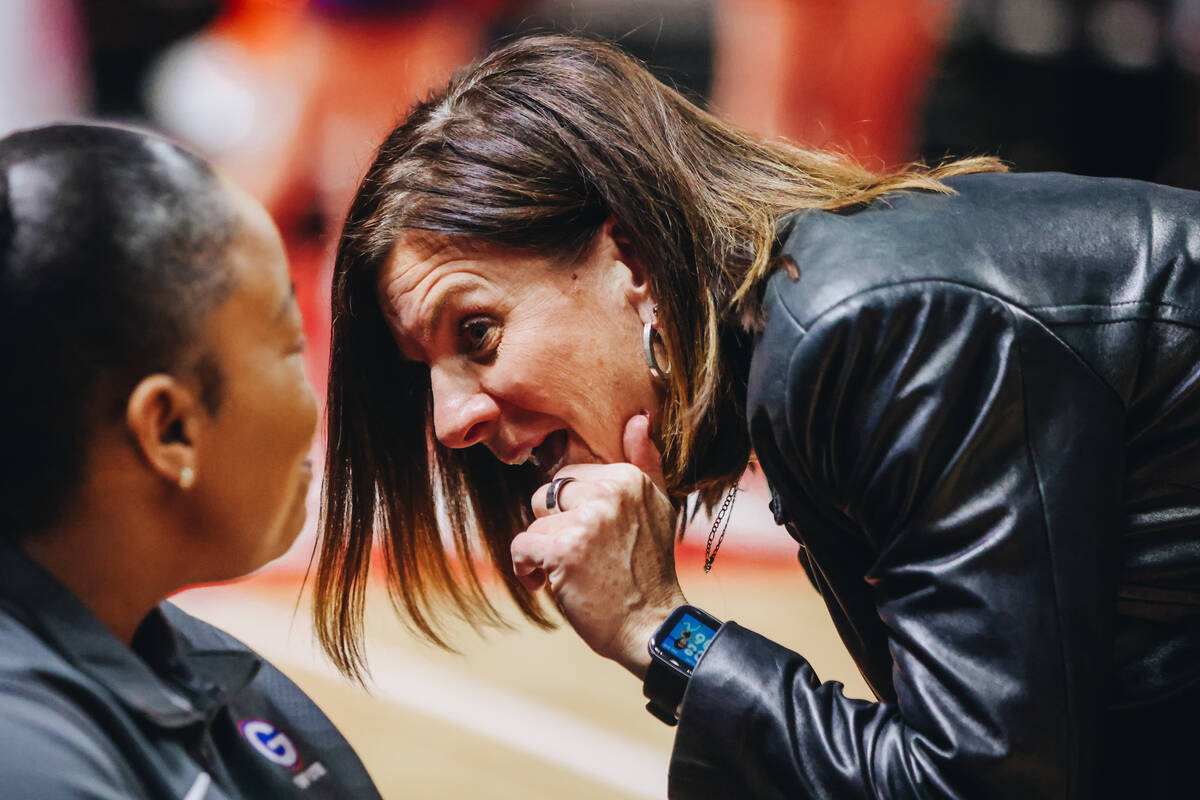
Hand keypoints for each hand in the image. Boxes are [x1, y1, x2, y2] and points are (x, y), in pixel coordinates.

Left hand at [511, 413, 685, 678]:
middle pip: (548, 495)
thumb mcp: (657, 509)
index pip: (570, 477)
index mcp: (628, 478)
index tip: (595, 538)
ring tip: (573, 572)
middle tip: (584, 557)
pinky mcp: (563, 550)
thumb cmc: (648, 571)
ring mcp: (587, 520)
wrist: (650, 627)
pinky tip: (551, 584)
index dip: (573, 511)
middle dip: (556, 528)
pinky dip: (528, 570)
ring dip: (543, 552)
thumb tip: (638, 418)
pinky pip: (521, 547)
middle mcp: (610, 492)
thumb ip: (644, 462)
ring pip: (534, 522)